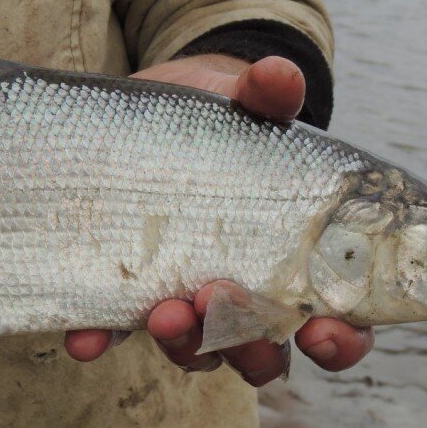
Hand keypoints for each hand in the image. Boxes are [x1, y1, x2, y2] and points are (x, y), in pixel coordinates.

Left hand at [65, 55, 375, 385]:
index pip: (338, 322)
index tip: (322, 330)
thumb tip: (281, 76)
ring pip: (197, 351)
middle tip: (219, 299)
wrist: (158, 114)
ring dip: (184, 344)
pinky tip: (87, 337)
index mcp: (298, 262)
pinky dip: (103, 338)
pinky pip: (119, 331)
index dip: (339, 339)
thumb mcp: (248, 103)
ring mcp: (189, 300)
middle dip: (246, 342)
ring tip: (164, 313)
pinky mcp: (130, 291)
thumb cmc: (226, 121)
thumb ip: (268, 95)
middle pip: (262, 350)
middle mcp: (247, 295)